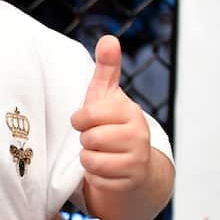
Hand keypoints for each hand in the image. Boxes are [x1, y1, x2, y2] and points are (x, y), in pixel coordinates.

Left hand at [70, 36, 150, 195]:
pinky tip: (106, 170)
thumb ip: (107, 69)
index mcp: (130, 112)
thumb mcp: (108, 97)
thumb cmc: (114, 127)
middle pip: (88, 138)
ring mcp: (137, 160)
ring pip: (90, 160)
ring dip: (88, 158)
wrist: (135, 167)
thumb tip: (108, 38)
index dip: (80, 120)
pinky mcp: (131, 181)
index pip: (87, 115)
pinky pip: (96, 179)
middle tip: (97, 139)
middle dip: (86, 140)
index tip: (87, 121)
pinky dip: (94, 177)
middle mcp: (138, 135)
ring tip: (101, 154)